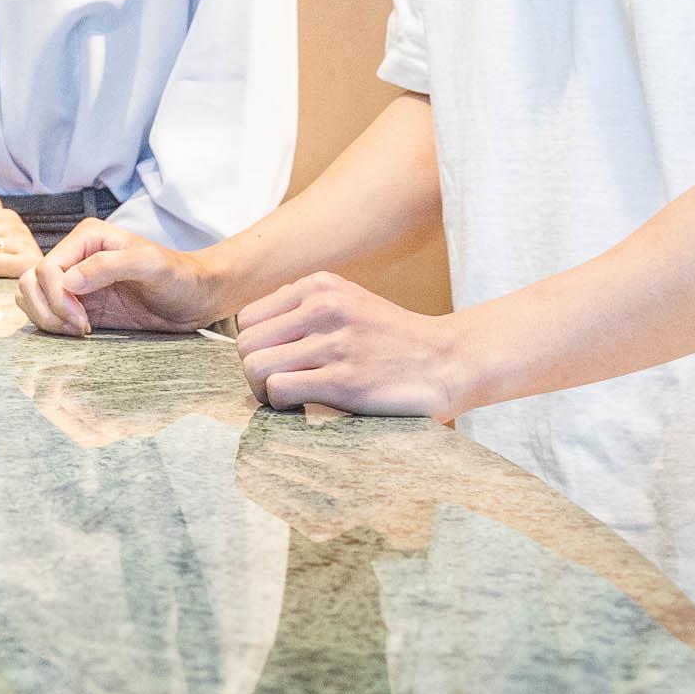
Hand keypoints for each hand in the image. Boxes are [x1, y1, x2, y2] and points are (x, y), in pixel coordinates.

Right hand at [17, 221, 213, 337]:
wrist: (195, 297)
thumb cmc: (179, 276)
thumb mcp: (151, 265)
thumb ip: (110, 266)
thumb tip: (68, 281)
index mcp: (87, 238)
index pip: (47, 268)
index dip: (58, 298)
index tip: (84, 320)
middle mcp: (75, 256)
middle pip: (32, 282)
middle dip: (48, 310)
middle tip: (79, 329)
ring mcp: (75, 281)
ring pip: (31, 297)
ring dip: (46, 318)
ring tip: (79, 331)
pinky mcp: (79, 303)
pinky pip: (47, 311)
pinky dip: (52, 325)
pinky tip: (80, 332)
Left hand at [232, 272, 472, 419]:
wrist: (449, 361)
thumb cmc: (393, 340)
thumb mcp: (350, 302)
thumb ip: (305, 308)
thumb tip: (256, 332)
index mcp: (320, 286)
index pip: (249, 318)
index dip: (258, 347)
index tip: (279, 364)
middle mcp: (324, 307)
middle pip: (246, 344)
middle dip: (256, 371)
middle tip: (280, 387)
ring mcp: (334, 343)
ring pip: (255, 367)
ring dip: (265, 392)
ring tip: (289, 399)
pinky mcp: (343, 379)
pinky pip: (280, 390)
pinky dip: (282, 405)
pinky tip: (304, 407)